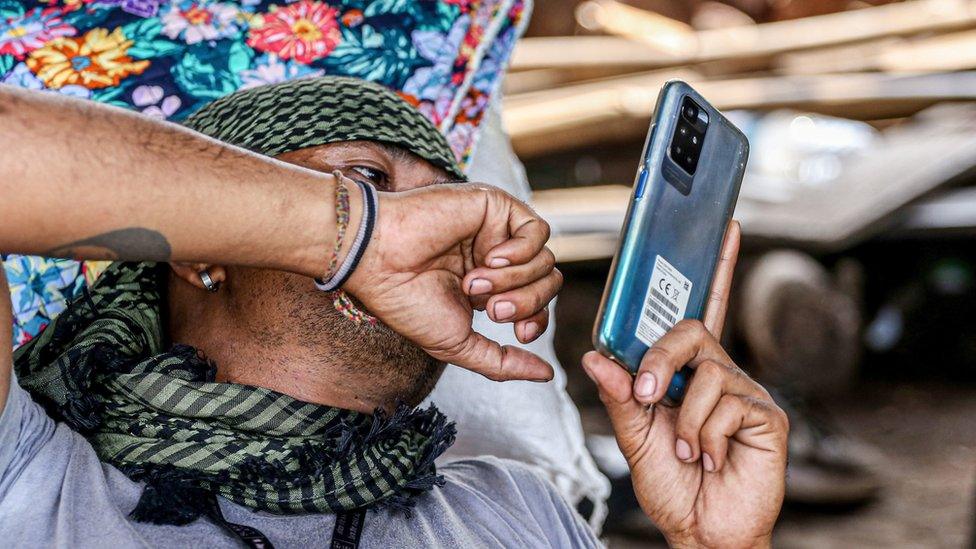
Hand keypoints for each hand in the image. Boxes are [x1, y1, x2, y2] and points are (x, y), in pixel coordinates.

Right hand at [345, 181, 559, 381]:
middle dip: (527, 303)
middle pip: (548, 282)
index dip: (537, 320)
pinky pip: (538, 231)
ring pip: (545, 259)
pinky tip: (490, 257)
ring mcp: (496, 231)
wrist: (380, 261)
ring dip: (514, 280)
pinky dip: (521, 252)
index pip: (538, 303)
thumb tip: (547, 375)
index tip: (519, 334)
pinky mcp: (495, 206)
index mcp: (488, 287)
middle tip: (491, 308)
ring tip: (473, 282)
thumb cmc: (407, 301)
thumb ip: (503, 362)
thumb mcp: (459, 344)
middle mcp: (496, 259)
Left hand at [582, 222, 788, 547]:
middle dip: (660, 359)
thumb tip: (595, 355)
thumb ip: (618, 396)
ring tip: (687, 448)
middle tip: (647, 396)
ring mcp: (746, 393)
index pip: (700, 312)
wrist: (702, 531)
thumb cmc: (673, 486)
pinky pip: (726, 402)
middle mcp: (720, 375)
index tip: (721, 227)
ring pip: (706, 370)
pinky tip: (712, 455)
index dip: (715, 269)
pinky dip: (706, 433)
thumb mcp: (633, 437)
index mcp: (688, 374)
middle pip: (693, 329)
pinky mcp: (766, 415)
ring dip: (683, 416)